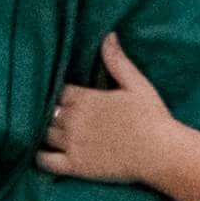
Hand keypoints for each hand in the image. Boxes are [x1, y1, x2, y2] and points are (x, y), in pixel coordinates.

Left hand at [37, 34, 191, 186]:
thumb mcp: (137, 84)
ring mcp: (72, 143)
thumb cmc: (152, 117)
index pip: (57, 90)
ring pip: (43, 133)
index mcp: (85, 98)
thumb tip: (108, 35)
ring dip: (42, 130)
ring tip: (47, 130)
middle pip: (48, 111)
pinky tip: (42, 151)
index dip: (58, 92)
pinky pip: (44, 161)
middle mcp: (73, 120)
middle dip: (50, 111)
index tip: (62, 96)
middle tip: (55, 114)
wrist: (161, 153)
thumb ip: (117, 61)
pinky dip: (38, 156)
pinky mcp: (75, 166)